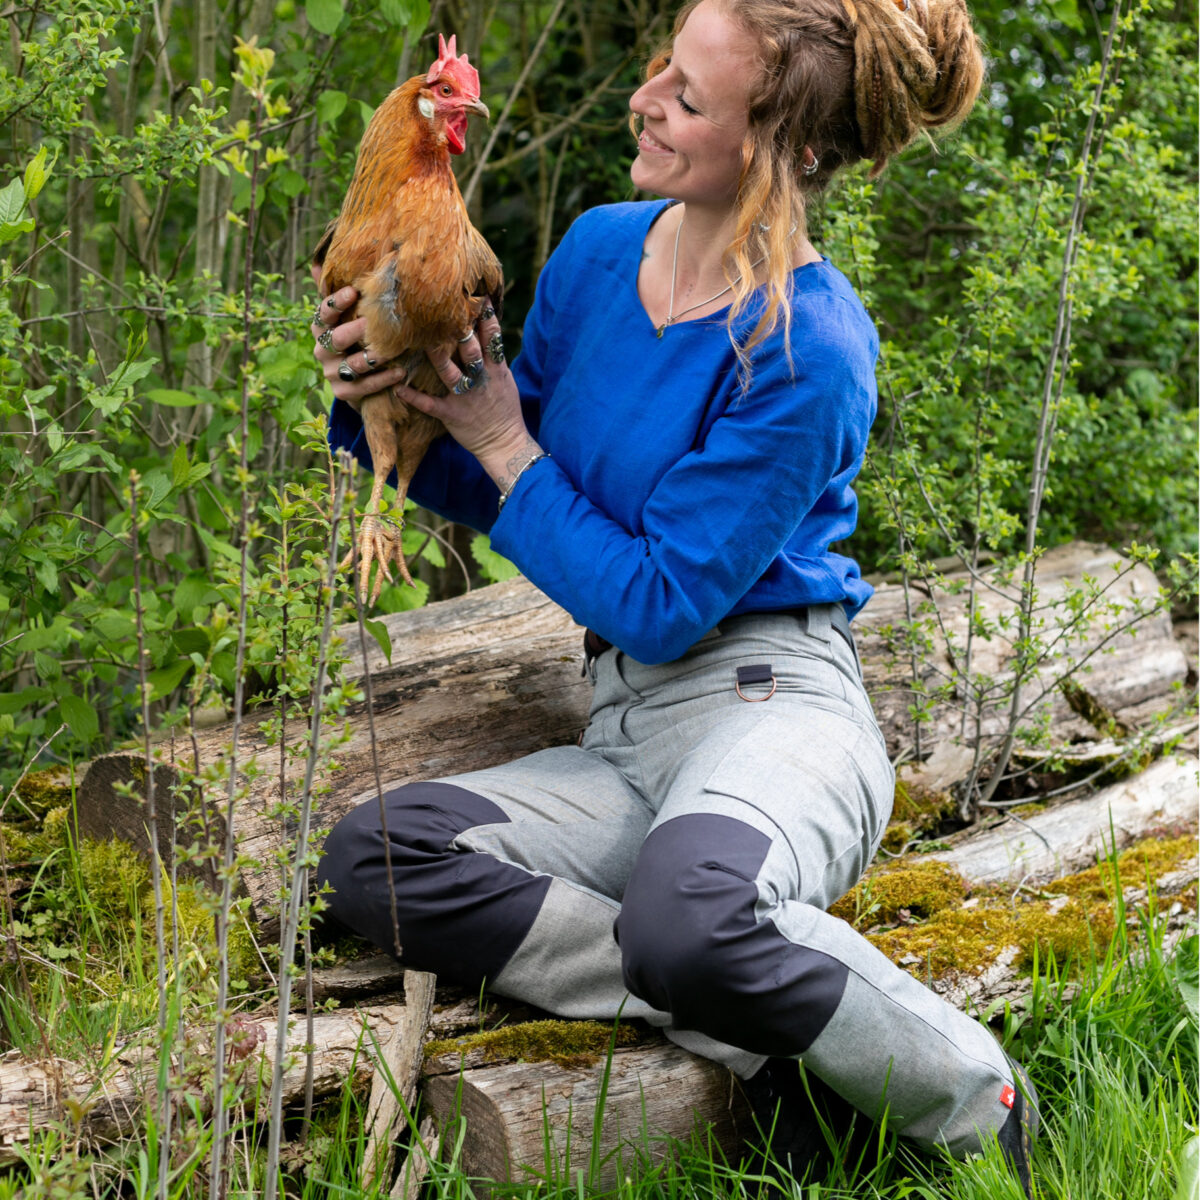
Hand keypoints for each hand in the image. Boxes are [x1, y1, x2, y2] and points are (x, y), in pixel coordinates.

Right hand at [310, 286, 409, 408]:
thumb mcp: (346, 316)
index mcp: (321, 328)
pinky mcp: (343, 393)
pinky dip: (382, 380)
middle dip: (358, 330)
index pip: (323, 313)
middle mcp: (322, 350)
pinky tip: (400, 372)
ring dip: (373, 357)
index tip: (354, 292)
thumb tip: (319, 262)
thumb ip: (335, 292)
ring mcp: (331, 373)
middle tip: (377, 322)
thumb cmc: (355, 337)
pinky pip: (363, 386)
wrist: (356, 380)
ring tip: (393, 350)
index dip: (336, 302)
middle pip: (338, 339)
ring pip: (352, 365)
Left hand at [392, 305, 538, 485]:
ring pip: (449, 373)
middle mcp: (480, 380)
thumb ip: (493, 357)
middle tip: (444, 308)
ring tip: (421, 340)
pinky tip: (398, 386)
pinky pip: (430, 405)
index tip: (476, 296)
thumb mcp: (504, 379)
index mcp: (495, 369)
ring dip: (435, 356)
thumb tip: (484, 330)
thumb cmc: (504, 409)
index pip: (491, 337)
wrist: (504, 443)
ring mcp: (465, 397)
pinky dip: (413, 396)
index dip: (484, 316)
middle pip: (470, 350)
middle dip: (459, 330)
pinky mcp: (451, 414)